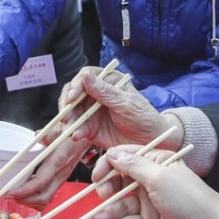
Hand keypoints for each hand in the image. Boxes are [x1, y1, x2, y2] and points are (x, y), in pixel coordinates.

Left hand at [5, 135, 89, 209]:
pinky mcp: (59, 181)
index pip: (41, 181)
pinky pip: (47, 196)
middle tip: (8, 195)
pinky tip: (25, 194)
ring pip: (46, 200)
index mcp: (58, 161)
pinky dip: (35, 200)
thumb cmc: (69, 132)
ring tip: (15, 195)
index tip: (9, 192)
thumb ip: (48, 133)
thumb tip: (37, 135)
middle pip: (43, 197)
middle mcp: (61, 174)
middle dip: (24, 200)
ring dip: (29, 202)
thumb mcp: (59, 128)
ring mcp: (60, 180)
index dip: (24, 190)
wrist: (84, 138)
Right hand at [57, 69, 179, 149]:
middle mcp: (97, 94)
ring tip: (71, 128)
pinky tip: (77, 136)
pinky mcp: (90, 127)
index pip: (86, 76)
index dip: (76, 85)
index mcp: (108, 81)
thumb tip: (85, 76)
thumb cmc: (143, 117)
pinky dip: (75, 131)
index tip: (73, 97)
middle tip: (67, 115)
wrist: (151, 141)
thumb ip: (105, 92)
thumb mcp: (126, 103)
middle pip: (74, 93)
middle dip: (68, 104)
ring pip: (72, 111)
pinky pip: (77, 127)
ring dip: (69, 120)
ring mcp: (92, 111)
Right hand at [91, 146, 218, 218]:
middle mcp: (149, 181)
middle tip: (103, 198)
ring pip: (121, 205)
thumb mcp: (159, 177)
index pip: (124, 158)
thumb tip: (111, 153)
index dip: (108, 165)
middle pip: (119, 183)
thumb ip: (133, 166)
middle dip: (107, 191)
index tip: (97, 175)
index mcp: (155, 162)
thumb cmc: (188, 198)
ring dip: (108, 211)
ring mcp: (148, 203)